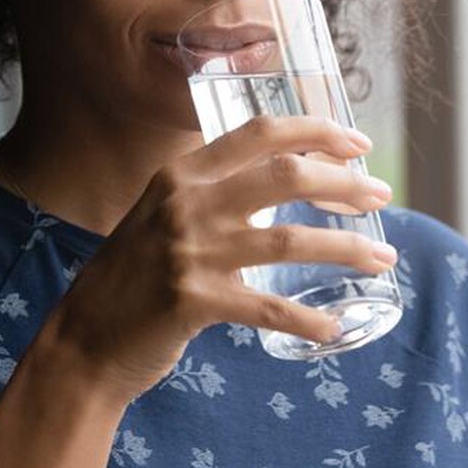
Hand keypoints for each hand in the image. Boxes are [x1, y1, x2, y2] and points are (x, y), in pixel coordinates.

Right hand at [42, 116, 395, 405]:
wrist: (84, 336)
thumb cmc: (134, 272)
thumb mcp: (164, 212)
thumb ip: (214, 190)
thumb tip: (287, 177)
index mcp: (181, 172)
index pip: (260, 132)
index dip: (316, 131)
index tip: (358, 143)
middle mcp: (185, 202)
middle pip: (284, 177)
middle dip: (344, 184)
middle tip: (381, 195)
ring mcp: (188, 251)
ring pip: (288, 240)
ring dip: (345, 249)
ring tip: (383, 258)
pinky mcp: (192, 301)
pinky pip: (268, 308)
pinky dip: (308, 319)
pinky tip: (334, 328)